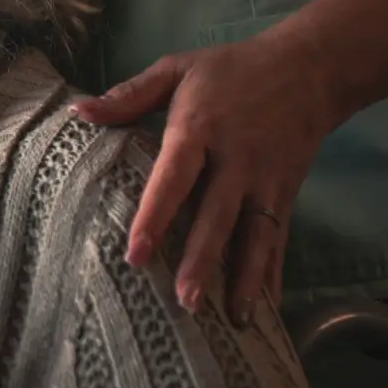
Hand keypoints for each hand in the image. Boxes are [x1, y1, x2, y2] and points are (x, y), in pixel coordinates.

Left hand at [69, 28, 342, 327]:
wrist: (310, 68)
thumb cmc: (232, 71)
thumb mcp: (178, 70)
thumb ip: (129, 95)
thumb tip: (78, 112)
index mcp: (201, 127)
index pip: (176, 176)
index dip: (156, 215)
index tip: (137, 253)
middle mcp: (237, 159)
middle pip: (218, 216)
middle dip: (204, 261)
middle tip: (185, 301)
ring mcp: (266, 180)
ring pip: (255, 236)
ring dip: (244, 278)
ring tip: (232, 319)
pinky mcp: (288, 194)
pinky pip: (279, 239)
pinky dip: (273, 274)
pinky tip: (266, 309)